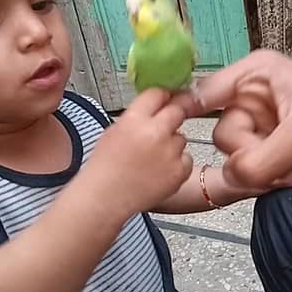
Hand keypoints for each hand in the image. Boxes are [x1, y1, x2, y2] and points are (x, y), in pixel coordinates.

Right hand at [89, 88, 192, 215]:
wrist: (105, 198)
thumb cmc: (105, 167)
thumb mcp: (115, 130)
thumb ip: (138, 115)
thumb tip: (158, 105)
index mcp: (134, 119)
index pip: (158, 93)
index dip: (163, 96)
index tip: (167, 99)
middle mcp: (155, 132)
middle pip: (177, 110)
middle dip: (173, 116)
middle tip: (165, 126)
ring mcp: (170, 152)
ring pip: (181, 137)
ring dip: (172, 144)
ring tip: (153, 159)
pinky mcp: (180, 171)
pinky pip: (186, 159)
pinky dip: (177, 164)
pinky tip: (159, 172)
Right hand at [192, 50, 291, 188]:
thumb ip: (260, 159)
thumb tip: (229, 178)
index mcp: (256, 76)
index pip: (205, 91)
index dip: (186, 110)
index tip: (172, 127)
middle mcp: (253, 99)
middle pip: (223, 136)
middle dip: (252, 155)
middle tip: (284, 160)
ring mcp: (263, 128)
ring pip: (237, 160)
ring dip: (267, 172)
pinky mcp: (273, 153)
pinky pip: (253, 174)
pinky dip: (273, 180)